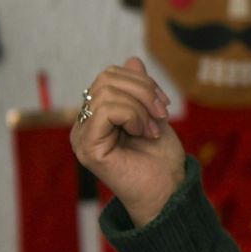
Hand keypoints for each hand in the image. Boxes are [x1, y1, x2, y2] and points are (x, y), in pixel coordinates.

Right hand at [71, 57, 183, 225]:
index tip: (164, 104)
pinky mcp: (87, 148)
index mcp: (96, 115)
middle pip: (106, 79)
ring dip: (140, 106)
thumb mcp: (153, 113)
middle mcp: (84, 125)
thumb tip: (131, 60)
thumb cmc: (160, 159)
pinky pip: (106, 110)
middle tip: (162, 113)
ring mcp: (82, 137)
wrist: (167, 191)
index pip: (109, 77)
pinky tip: (144, 133)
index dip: (141, 82)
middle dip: (143, 90)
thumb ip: (139, 89)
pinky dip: (133, 115)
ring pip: (106, 93)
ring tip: (153, 127)